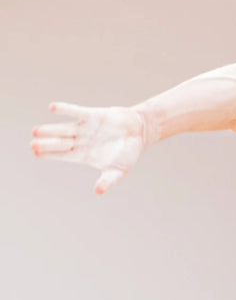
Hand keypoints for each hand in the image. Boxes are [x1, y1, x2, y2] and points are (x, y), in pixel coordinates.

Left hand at [31, 102, 146, 194]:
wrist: (139, 132)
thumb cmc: (128, 154)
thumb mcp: (119, 170)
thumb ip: (108, 180)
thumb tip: (98, 191)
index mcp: (84, 155)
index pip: (63, 156)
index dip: (50, 155)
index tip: (36, 154)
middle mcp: (82, 141)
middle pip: (60, 143)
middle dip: (47, 144)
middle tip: (32, 144)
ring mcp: (86, 128)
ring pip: (65, 129)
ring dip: (51, 129)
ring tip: (36, 131)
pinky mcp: (93, 115)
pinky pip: (77, 112)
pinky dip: (65, 110)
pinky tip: (53, 108)